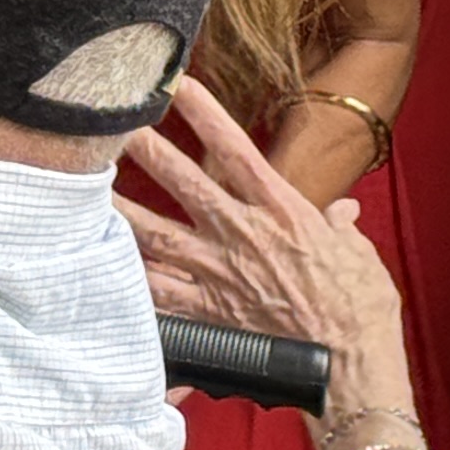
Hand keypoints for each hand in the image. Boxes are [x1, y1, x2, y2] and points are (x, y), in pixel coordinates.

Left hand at [117, 79, 413, 413]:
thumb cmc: (360, 308)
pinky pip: (159, 297)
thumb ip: (340, 227)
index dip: (208, 116)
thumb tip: (340, 213)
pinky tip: (101, 269)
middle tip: (115, 126)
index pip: (237, 152)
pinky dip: (130, 284)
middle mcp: (243, 237)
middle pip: (187, 184)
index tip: (181, 87)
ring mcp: (220, 276)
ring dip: (123, 210)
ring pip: (158, 236)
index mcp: (282, 212)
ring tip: (89, 190)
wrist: (349, 363)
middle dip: (150, 152)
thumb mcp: (359, 254)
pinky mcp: (208, 315)